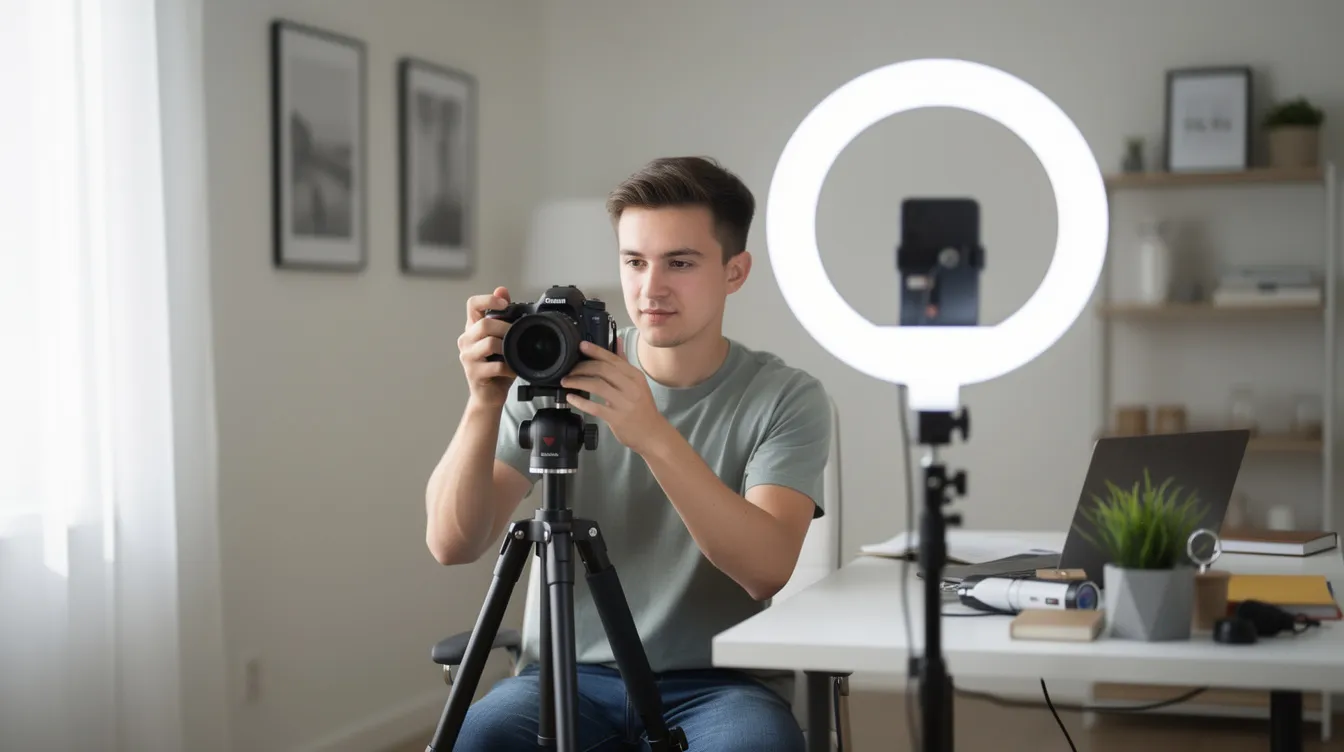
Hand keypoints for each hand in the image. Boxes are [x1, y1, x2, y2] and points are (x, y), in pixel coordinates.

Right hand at [458, 286, 515, 405]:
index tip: (504, 303)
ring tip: (515, 354)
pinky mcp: (474, 373)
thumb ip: (502, 316)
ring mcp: (467, 357)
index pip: (472, 304)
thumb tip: (502, 289)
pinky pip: (496, 365)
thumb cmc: (496, 367)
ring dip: (508, 348)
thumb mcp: (501, 339)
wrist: (489, 395)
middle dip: (505, 328)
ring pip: (490, 343)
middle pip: (484, 324)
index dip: (488, 299)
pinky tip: (513, 370)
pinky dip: (509, 367)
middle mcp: (466, 340)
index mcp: (472, 328)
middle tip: (517, 335)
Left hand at [562, 339, 671, 455]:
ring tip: (567, 382)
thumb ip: (624, 363)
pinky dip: (580, 401)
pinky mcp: (616, 418)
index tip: (581, 345)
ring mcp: (624, 403)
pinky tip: (571, 398)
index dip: (595, 351)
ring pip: (597, 385)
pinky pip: (594, 407)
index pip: (613, 359)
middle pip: (602, 370)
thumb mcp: (637, 383)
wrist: (653, 434)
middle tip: (570, 370)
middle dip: (582, 367)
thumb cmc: (642, 407)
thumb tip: (617, 340)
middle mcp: (631, 387)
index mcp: (635, 376)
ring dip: (578, 381)